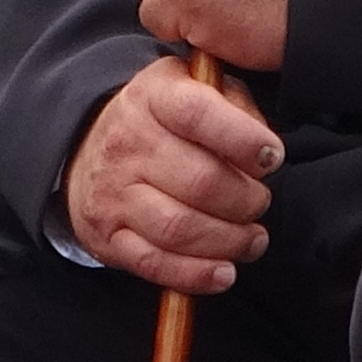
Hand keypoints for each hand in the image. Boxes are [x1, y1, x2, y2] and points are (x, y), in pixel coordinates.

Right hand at [65, 54, 280, 294]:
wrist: (90, 149)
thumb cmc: (163, 119)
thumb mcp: (196, 87)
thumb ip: (236, 105)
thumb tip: (265, 151)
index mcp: (154, 96)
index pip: (198, 115)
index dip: (243, 139)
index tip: (272, 157)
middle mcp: (128, 142)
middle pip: (200, 181)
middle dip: (246, 200)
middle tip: (261, 202)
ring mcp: (114, 191)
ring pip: (179, 228)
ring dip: (229, 241)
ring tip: (252, 238)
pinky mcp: (108, 235)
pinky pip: (155, 264)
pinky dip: (196, 275)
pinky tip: (224, 272)